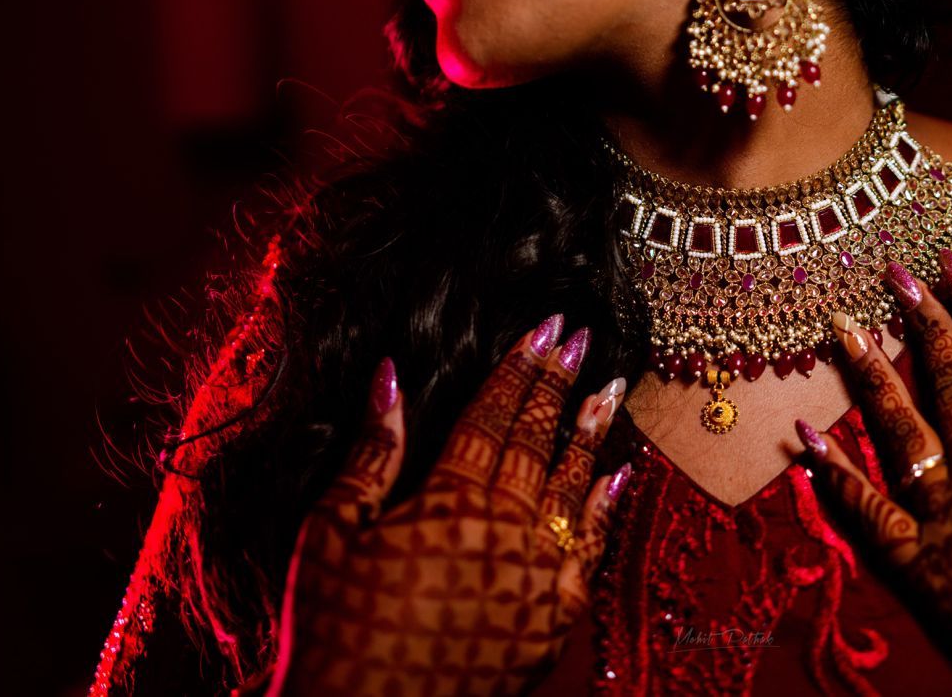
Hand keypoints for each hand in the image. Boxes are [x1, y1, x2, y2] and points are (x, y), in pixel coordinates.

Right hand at [264, 319, 630, 695]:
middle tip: (583, 337)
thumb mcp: (333, 527)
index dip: (520, 367)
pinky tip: (618, 476)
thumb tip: (390, 373)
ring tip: (612, 387)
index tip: (546, 326)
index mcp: (449, 499)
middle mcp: (504, 527)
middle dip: (560, 383)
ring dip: (592, 432)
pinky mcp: (553, 617)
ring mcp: (536, 572)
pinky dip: (605, 509)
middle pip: (538, 439)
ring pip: (574, 485)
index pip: (493, 414)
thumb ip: (372, 450)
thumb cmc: (334, 625)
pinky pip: (590, 550)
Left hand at [795, 254, 951, 693]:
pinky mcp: (917, 563)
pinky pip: (864, 511)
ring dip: (868, 376)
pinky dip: (831, 473)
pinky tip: (801, 438)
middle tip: (892, 274)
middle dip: (920, 321)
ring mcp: (941, 514)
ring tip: (839, 329)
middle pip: (945, 380)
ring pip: (897, 430)